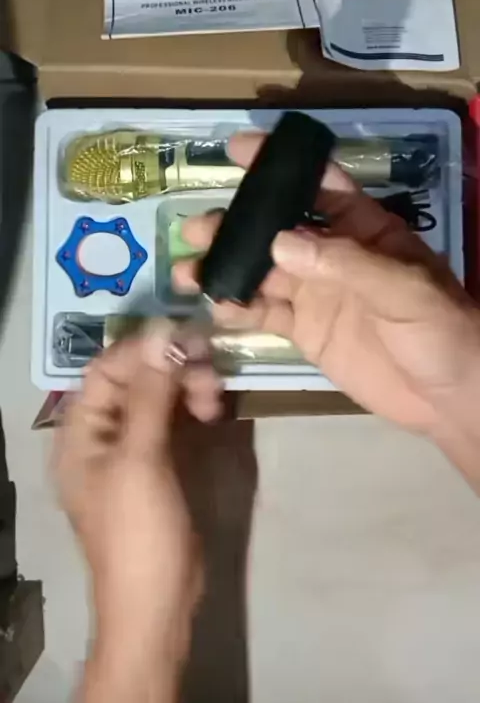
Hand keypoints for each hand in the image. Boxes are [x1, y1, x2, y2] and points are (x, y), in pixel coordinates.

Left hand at [54, 321, 221, 702]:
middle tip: (212, 369)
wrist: (157, 604)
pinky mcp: (163, 465)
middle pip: (137, 379)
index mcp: (82, 432)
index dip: (145, 349)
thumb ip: (150, 393)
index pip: (107, 369)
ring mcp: (135, 450)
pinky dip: (195, 410)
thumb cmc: (138, 532)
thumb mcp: (141, 458)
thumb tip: (162, 333)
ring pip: (161, 397)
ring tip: (216, 401)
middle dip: (174, 369)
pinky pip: (177, 421)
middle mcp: (104, 435)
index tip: (189, 338)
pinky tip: (215, 412)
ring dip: (189, 387)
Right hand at [174, 133, 479, 441]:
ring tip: (188, 272)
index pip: (317, 183)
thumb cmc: (440, 328)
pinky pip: (265, 313)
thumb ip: (343, 263)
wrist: (448, 395)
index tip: (236, 149)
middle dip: (235, 224)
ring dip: (225, 267)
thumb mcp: (403, 287)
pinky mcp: (305, 330)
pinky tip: (215, 307)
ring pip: (261, 271)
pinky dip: (238, 308)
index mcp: (362, 228)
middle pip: (275, 228)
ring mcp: (315, 292)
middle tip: (196, 228)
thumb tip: (278, 243)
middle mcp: (331, 253)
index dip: (278, 165)